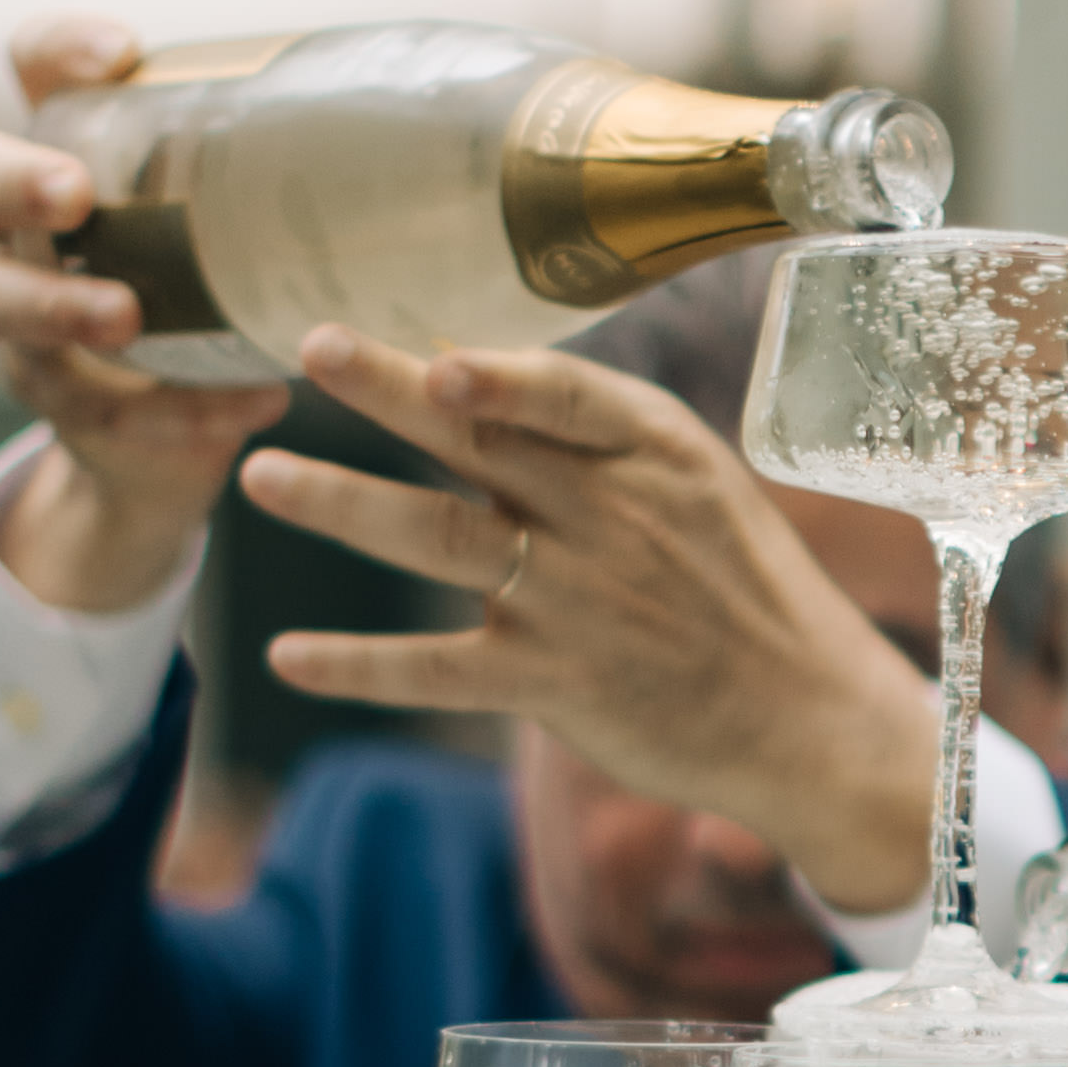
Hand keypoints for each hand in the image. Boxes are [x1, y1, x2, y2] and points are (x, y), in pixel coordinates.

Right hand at [0, 18, 282, 613]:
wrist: (172, 445)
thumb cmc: (230, 292)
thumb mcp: (263, 221)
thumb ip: (322, 167)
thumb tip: (482, 99)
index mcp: (78, 149)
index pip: (33, 65)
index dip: (57, 49)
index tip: (118, 54)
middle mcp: (27, 225)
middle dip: (8, 179)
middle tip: (72, 196)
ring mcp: (25, 318)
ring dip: (57, 304)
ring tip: (126, 318)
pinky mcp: (61, 405)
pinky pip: (89, 409)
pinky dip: (163, 414)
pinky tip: (238, 412)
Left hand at [243, 331, 939, 911]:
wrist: (806, 719)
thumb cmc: (744, 589)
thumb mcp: (696, 486)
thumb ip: (592, 438)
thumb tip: (465, 372)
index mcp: (654, 454)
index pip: (565, 394)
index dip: (496, 375)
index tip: (432, 349)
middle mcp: (610, 519)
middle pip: (481, 446)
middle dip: (390, 392)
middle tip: (310, 347)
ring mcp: (577, 602)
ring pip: (439, 539)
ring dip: (342, 506)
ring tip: (261, 478)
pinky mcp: (552, 683)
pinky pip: (436, 669)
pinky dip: (359, 664)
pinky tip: (287, 657)